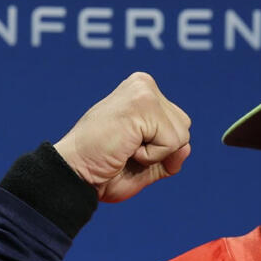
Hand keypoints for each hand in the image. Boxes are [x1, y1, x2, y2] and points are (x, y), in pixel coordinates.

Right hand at [53, 72, 191, 202]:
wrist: (74, 175)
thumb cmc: (103, 170)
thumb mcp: (147, 164)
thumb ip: (171, 155)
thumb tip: (186, 146)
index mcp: (143, 93)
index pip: (179, 129)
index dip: (160, 151)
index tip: (127, 149)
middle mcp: (144, 85)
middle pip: (184, 130)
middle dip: (161, 152)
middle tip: (125, 150)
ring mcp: (143, 91)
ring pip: (181, 136)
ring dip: (155, 155)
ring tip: (124, 148)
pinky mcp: (143, 103)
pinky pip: (172, 143)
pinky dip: (151, 156)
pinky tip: (125, 148)